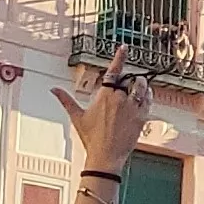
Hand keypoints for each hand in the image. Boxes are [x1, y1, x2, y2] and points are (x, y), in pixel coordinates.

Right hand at [54, 48, 152, 170]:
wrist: (106, 156)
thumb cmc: (91, 138)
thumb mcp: (77, 117)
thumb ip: (66, 100)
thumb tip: (53, 89)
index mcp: (104, 96)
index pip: (113, 71)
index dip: (119, 57)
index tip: (124, 47)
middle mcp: (120, 99)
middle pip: (128, 80)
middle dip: (128, 80)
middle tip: (125, 87)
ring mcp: (132, 108)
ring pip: (142, 87)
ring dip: (141, 84)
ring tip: (137, 86)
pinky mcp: (142, 117)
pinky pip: (149, 100)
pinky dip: (149, 95)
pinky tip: (146, 95)